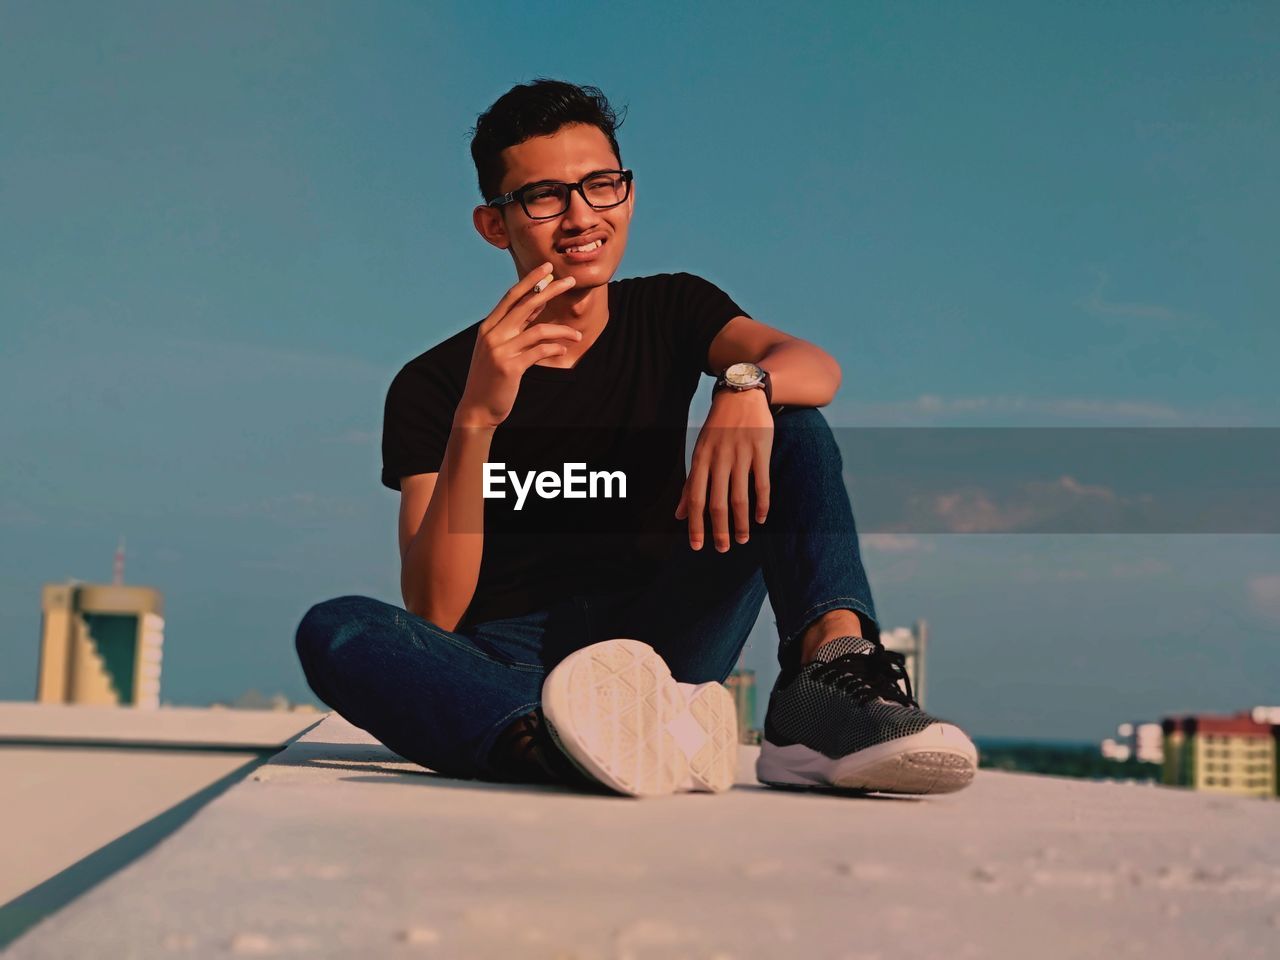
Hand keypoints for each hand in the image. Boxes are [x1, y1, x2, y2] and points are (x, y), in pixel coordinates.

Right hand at [455, 263, 582, 427]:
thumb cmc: (491, 378)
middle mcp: (493, 334)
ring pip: (539, 330)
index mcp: (489, 327)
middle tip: (570, 280)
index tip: (547, 268)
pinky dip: (555, 348)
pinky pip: (539, 351)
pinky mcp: (511, 367)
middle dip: (550, 290)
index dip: (530, 280)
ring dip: (562, 331)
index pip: (512, 296)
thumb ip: (515, 327)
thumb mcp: (499, 348)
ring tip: (578, 335)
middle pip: (526, 304)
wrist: (477, 409)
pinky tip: (564, 349)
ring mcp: (501, 350)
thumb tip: (536, 304)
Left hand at [674, 388, 772, 550]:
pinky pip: (762, 482)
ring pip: (740, 496)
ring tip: (742, 540)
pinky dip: (762, 503)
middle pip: (717, 502)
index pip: (696, 499)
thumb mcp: (699, 452)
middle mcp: (719, 458)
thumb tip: (679, 515)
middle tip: (722, 549)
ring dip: (741, 522)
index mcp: (701, 459)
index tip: (696, 546)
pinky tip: (760, 519)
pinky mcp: (761, 450)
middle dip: (720, 530)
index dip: (696, 525)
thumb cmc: (717, 428)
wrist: (741, 395)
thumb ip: (690, 484)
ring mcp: (741, 454)